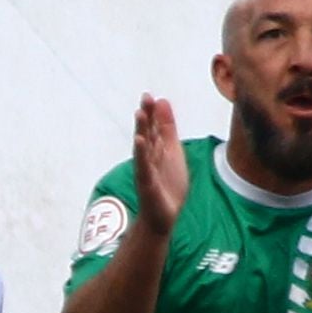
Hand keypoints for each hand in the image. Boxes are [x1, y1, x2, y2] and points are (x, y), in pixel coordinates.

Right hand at [128, 93, 188, 232]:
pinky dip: (141, 153)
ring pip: (143, 147)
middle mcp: (149, 157)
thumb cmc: (168, 184)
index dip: (152, 113)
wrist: (164, 215)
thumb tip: (163, 102)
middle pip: (147, 133)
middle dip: (146, 116)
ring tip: (140, 113)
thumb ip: (167, 128)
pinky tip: (139, 141)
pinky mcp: (146, 182)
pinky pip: (143, 165)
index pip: (153, 127)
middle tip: (145, 98)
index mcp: (157, 149)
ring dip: (141, 130)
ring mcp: (146, 169)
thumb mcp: (172, 152)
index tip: (151, 96)